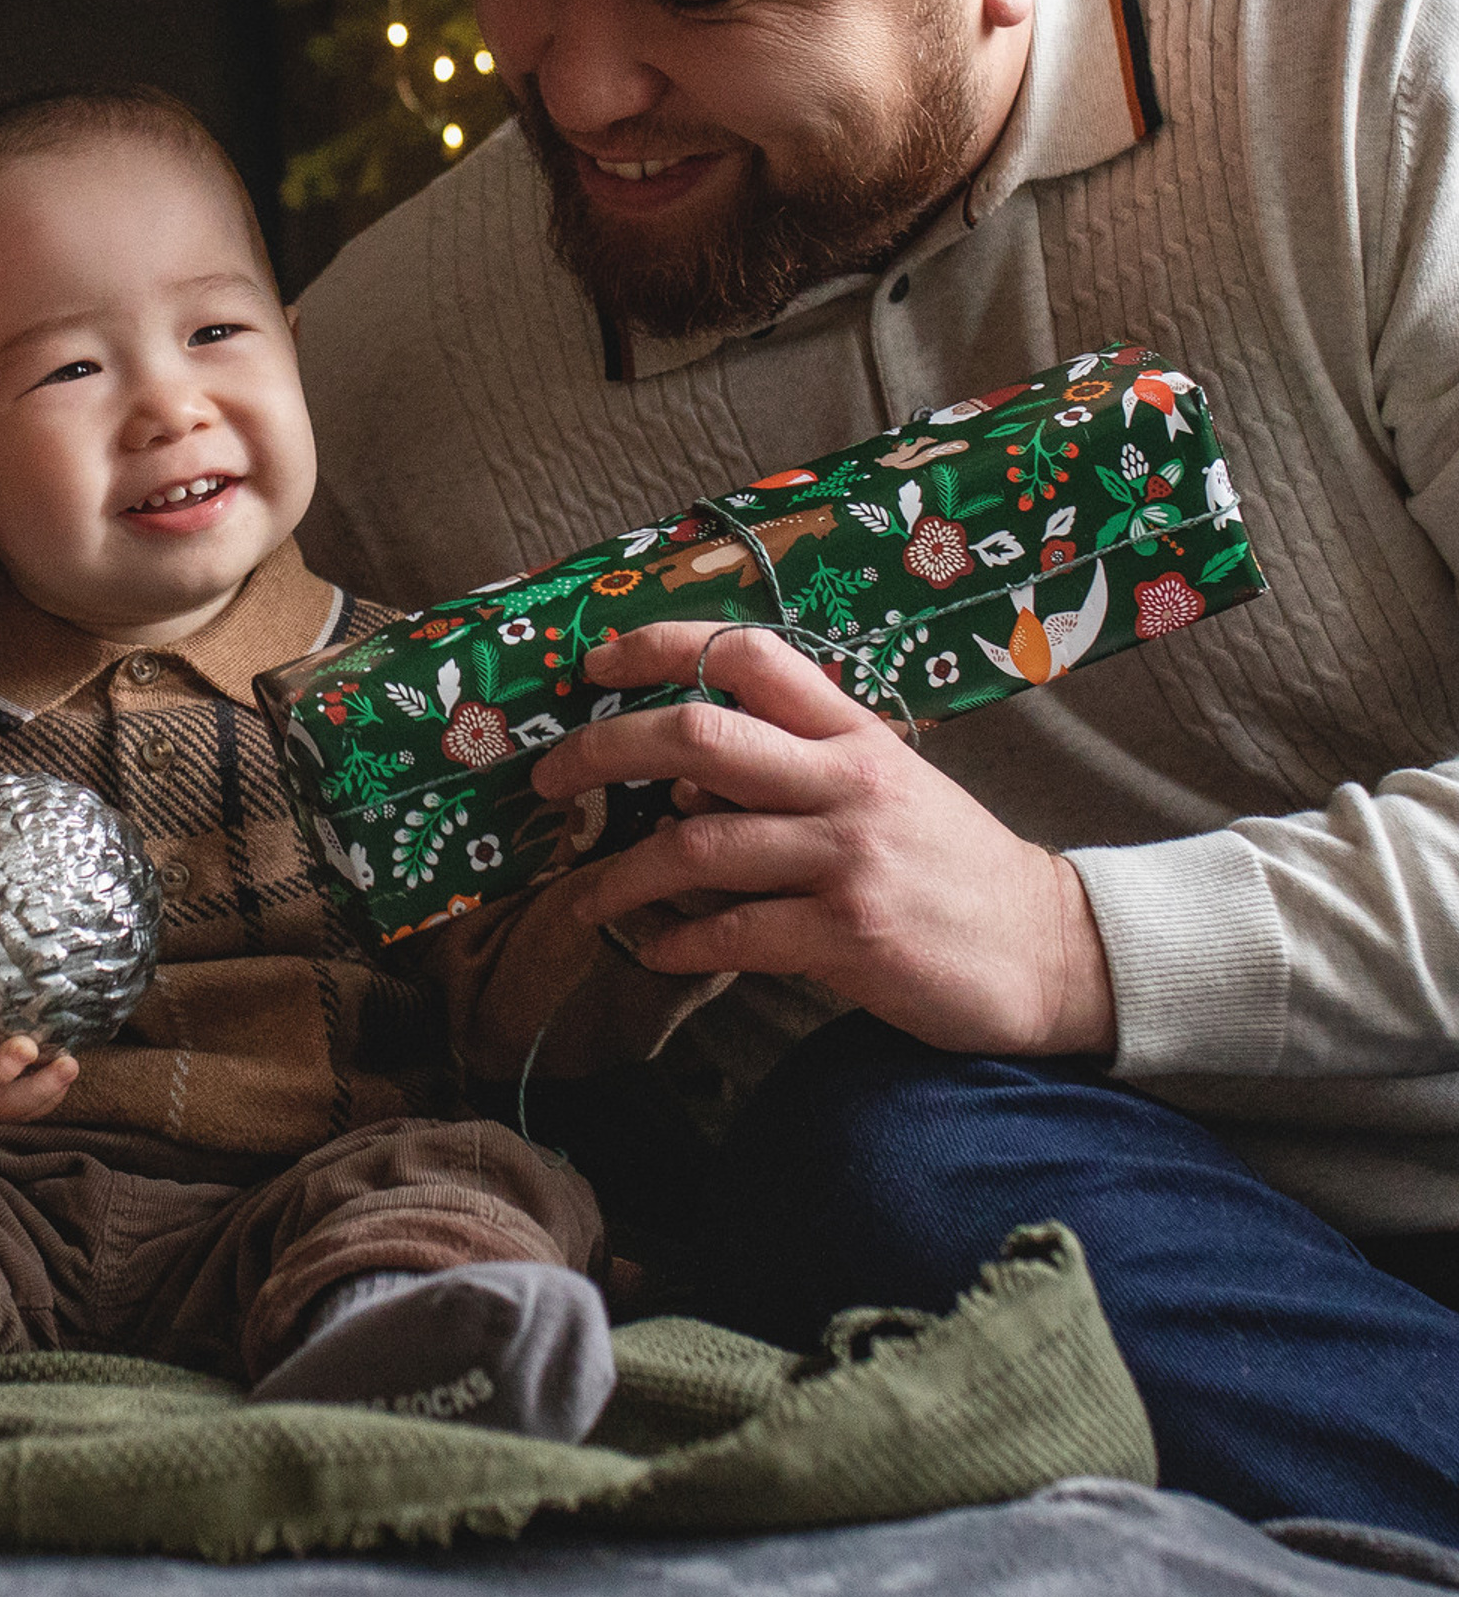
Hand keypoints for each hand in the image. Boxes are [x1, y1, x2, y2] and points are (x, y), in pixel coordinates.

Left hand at [530, 624, 1115, 1057]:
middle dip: (601, 750)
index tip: (593, 664)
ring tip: (585, 896)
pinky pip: (732, 933)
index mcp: (850, 731)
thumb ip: (790, 765)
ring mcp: (847, 856)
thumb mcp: (881, 784)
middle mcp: (845, 780)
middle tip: (545, 780)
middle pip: (697, 735)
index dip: (661, 646)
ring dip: (622, 875)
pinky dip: (677, 944)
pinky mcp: (849, 935)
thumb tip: (674, 773)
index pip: (748, 654)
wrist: (1051, 949)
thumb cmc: (946, 863)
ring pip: (697, 844)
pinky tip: (654, 949)